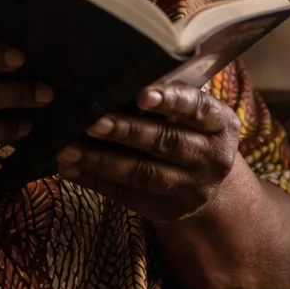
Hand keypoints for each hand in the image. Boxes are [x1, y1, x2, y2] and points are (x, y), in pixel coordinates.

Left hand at [55, 84, 241, 222]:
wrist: (204, 180)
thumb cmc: (184, 129)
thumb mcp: (188, 112)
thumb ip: (164, 96)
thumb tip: (112, 77)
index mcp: (222, 125)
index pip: (198, 108)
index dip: (171, 100)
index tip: (141, 94)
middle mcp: (214, 159)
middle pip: (166, 142)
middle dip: (125, 131)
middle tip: (91, 121)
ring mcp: (195, 189)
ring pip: (144, 173)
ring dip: (101, 160)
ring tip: (68, 148)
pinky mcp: (171, 211)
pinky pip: (129, 196)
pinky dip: (95, 181)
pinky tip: (69, 168)